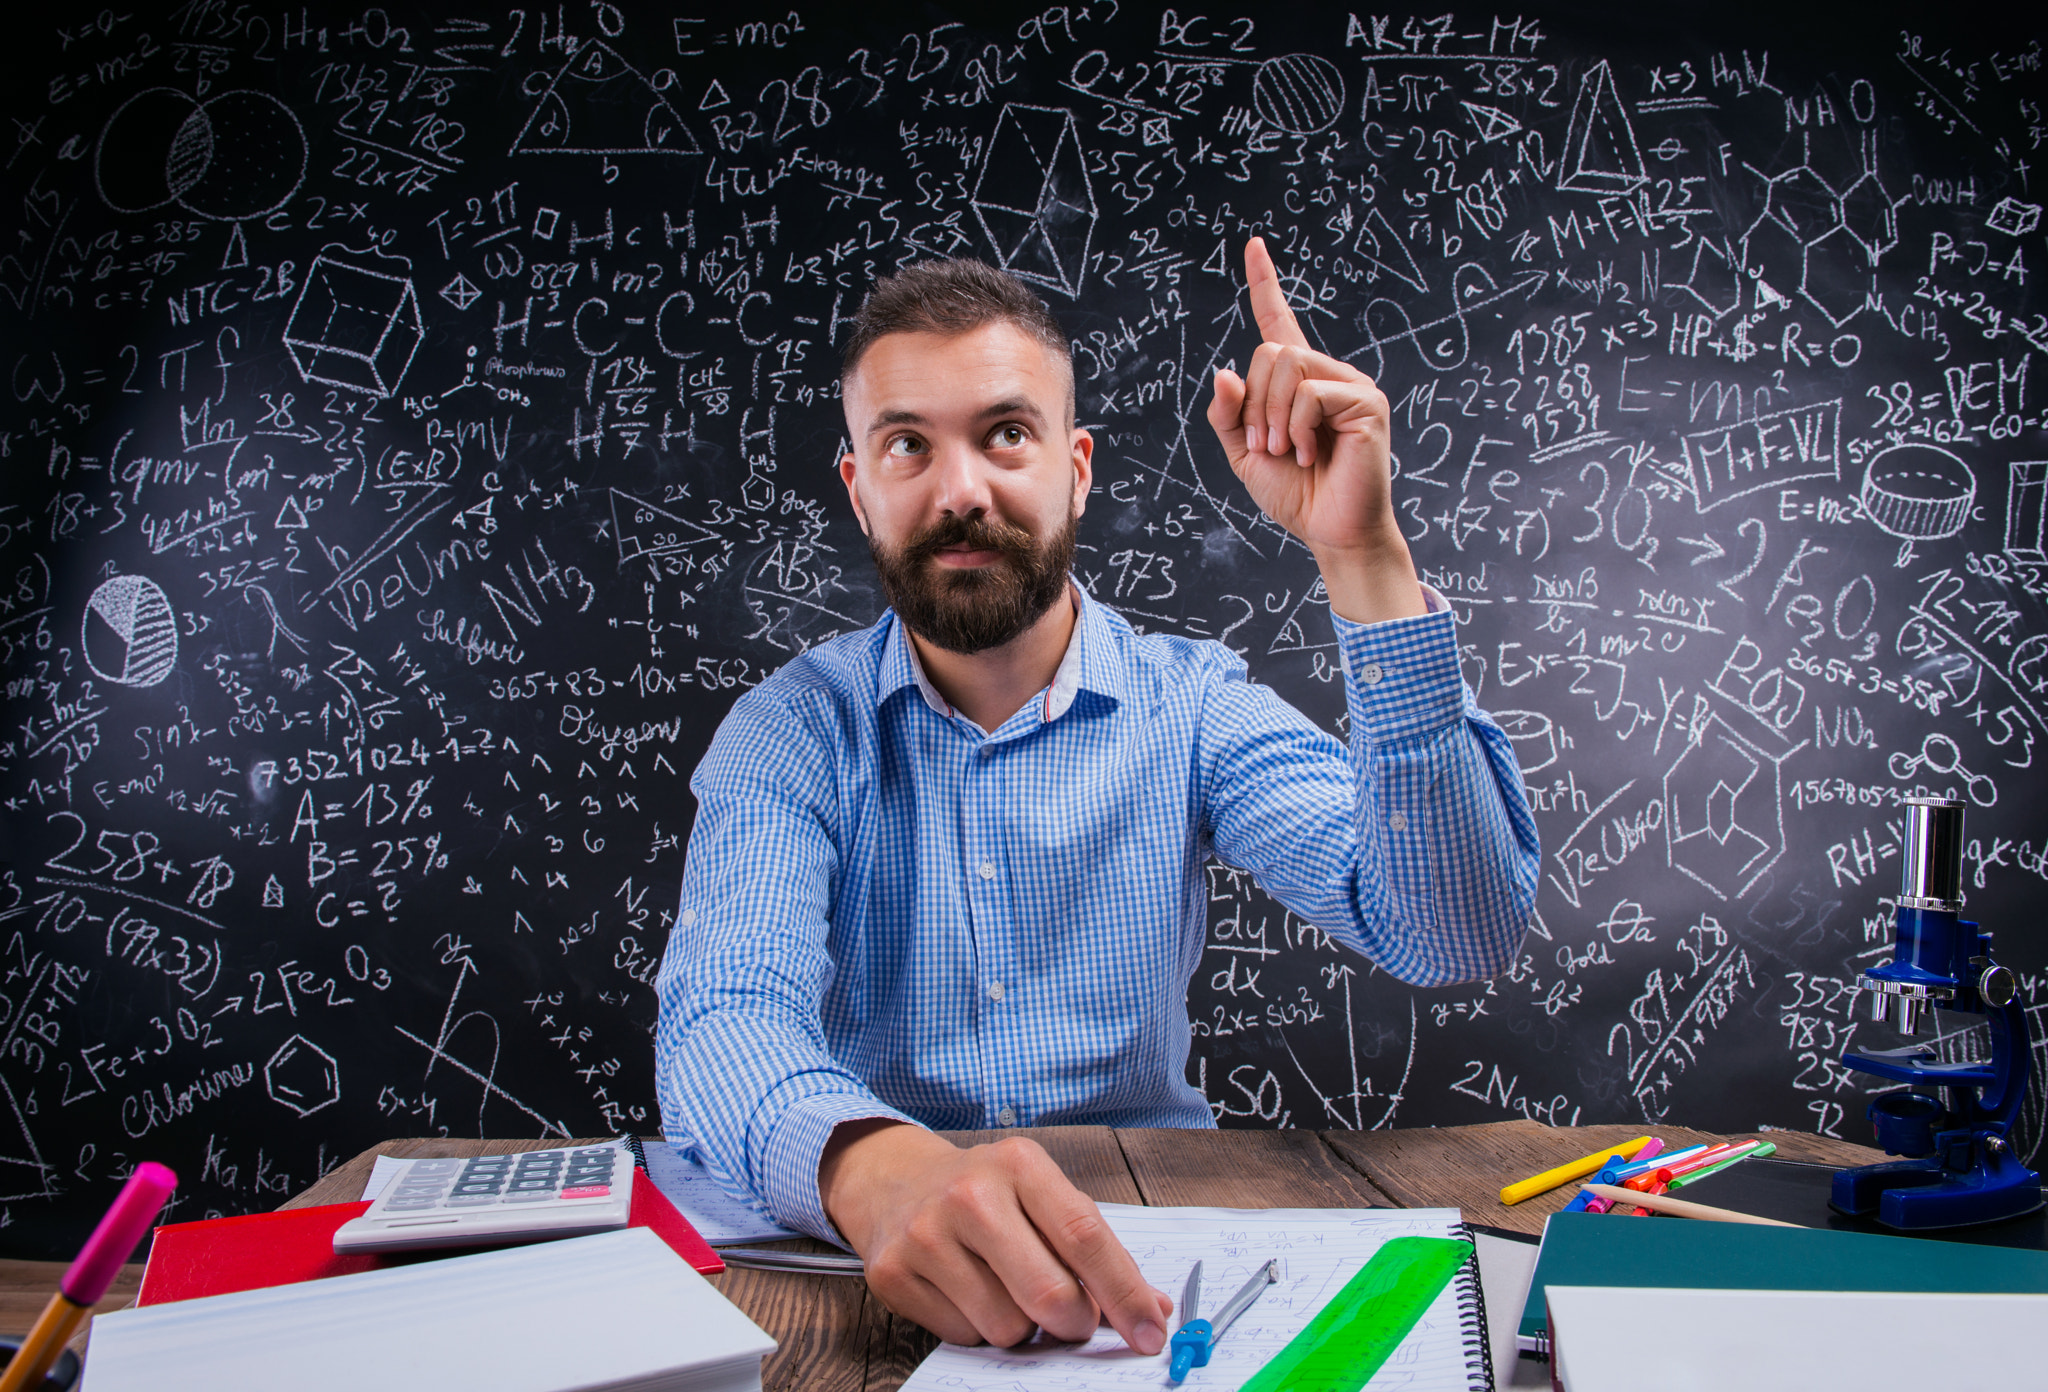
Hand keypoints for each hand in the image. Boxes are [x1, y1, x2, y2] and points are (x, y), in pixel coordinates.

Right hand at [820, 1119, 1173, 1350]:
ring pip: (1007, 1327)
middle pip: (1049, 1293)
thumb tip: (1153, 1309)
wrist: (894, 1182)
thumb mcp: (1041, 1194)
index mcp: (1019, 1164)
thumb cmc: (985, 1193)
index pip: (1085, 1237)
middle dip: (1075, 1322)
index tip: (1150, 1332)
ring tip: (1006, 1289)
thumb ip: (1096, 1248)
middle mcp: (970, 1194)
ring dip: (1022, 1327)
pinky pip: (964, 1336)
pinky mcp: (894, 1274)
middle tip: (1073, 1318)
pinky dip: (979, 1328)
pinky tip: (967, 1292)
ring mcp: (926, 1235)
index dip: (1125, 1294)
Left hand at [1206, 237, 1423, 622]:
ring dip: (1273, 418)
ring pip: (1287, 367)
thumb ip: (1231, 414)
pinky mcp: (1367, 403)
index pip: (1278, 323)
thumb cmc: (1296, 494)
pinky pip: (1310, 394)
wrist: (1331, 531)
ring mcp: (1351, 385)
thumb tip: (1226, 372)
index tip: (1253, 245)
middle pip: (1270, 352)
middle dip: (1255, 404)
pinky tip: (1313, 455)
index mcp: (1298, 382)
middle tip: (1267, 446)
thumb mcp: (1246, 453)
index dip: (1264, 284)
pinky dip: (1298, 428)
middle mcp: (1328, 374)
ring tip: (1289, 452)